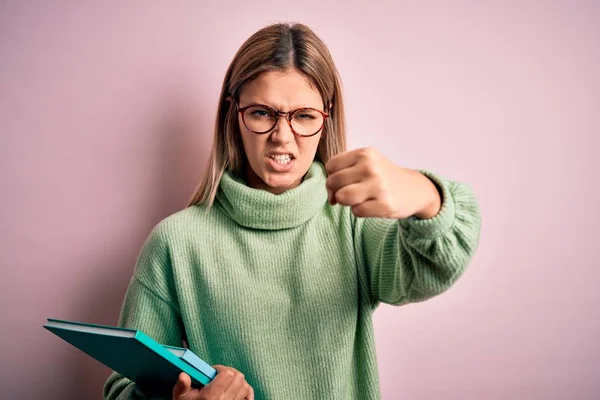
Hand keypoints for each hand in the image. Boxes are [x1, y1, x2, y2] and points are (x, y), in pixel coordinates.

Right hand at [172, 366, 253, 399]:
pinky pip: (248, 397)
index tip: (214, 371)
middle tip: (221, 375)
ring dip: (238, 381)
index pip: (227, 375)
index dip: (222, 368)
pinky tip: (237, 390)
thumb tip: (184, 375)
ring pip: (245, 386)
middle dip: (231, 372)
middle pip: (238, 378)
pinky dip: (245, 391)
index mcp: (211, 396)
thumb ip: (182, 385)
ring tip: (228, 382)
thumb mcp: (181, 397)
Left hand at [325, 147, 440, 218]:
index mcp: (364, 154)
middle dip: (336, 190)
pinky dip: (359, 211)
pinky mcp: (384, 205)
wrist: (414, 189)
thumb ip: (342, 173)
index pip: (331, 166)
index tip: (343, 182)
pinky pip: (356, 211)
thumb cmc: (382, 176)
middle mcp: (371, 167)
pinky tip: (370, 205)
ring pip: (342, 197)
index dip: (332, 176)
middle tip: (349, 192)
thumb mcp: (365, 163)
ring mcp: (379, 186)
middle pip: (333, 182)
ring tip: (358, 199)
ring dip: (346, 202)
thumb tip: (331, 197)